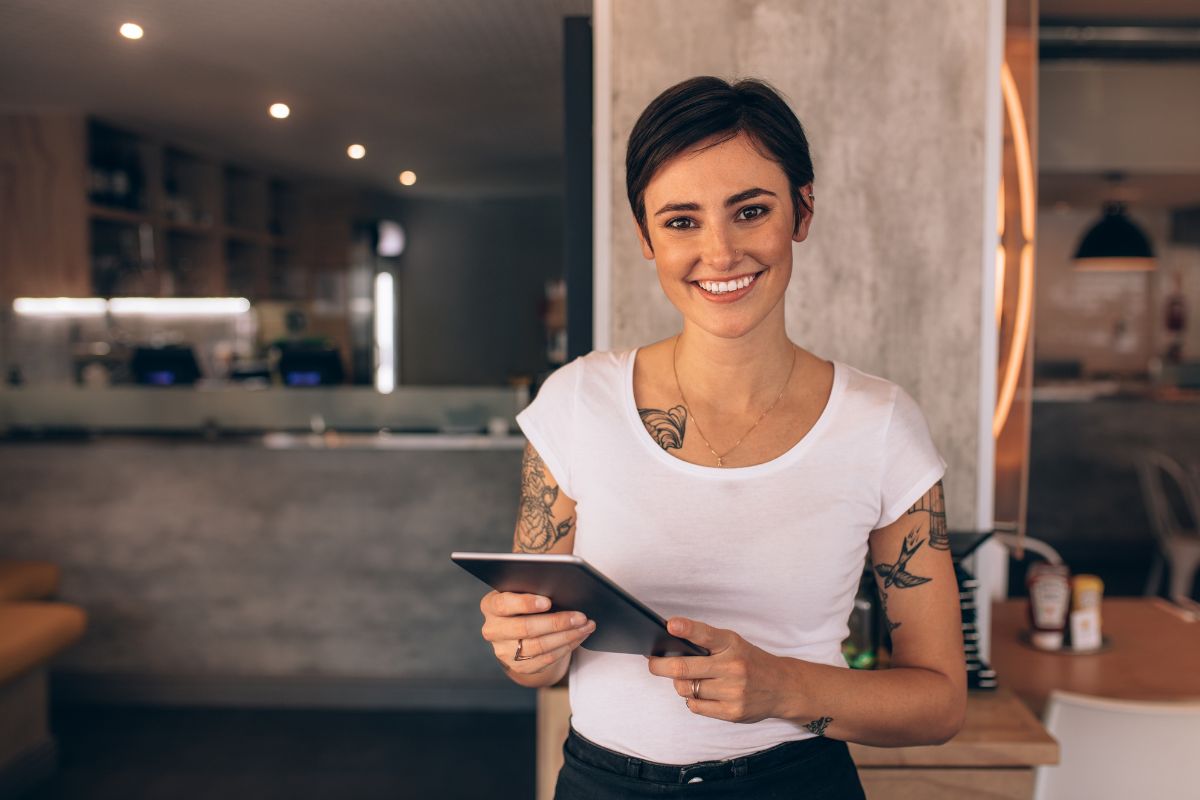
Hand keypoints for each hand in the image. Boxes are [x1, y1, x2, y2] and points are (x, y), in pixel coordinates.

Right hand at [479, 590, 595, 674]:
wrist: (517, 629)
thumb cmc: (523, 599)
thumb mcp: (523, 587)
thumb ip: (535, 580)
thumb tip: (563, 575)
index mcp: (490, 605)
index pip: (504, 604)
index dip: (526, 603)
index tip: (548, 601)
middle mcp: (493, 630)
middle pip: (525, 628)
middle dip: (557, 622)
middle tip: (580, 616)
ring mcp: (504, 651)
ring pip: (539, 646)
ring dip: (567, 636)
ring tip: (586, 625)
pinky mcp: (519, 666)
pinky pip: (546, 659)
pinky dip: (566, 647)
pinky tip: (579, 636)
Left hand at [647, 617, 800, 723]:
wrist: (783, 687)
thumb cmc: (750, 661)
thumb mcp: (734, 644)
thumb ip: (706, 644)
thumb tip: (670, 649)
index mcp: (732, 644)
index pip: (706, 635)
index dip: (687, 629)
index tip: (670, 625)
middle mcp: (733, 667)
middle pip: (684, 668)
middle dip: (661, 666)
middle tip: (652, 663)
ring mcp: (733, 691)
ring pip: (687, 689)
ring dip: (680, 684)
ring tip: (687, 679)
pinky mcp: (732, 712)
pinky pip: (696, 707)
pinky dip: (692, 699)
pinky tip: (702, 693)